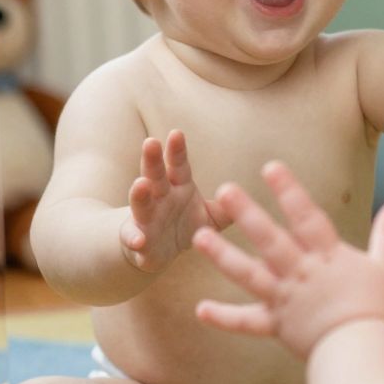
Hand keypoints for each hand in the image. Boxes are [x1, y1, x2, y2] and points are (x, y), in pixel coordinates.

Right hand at [119, 131, 229, 273]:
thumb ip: (228, 208)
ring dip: (139, 194)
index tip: (177, 133)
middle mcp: (160, 197)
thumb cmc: (184, 224)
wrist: (158, 250)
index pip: (178, 165)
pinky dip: (134, 239)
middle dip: (152, 159)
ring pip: (141, 203)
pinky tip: (137, 241)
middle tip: (150, 142)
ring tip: (140, 184)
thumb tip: (251, 198)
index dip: (177, 150)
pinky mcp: (138, 241)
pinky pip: (133, 239)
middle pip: (155, 175)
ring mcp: (146, 218)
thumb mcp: (210, 216)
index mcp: (178, 186)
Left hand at [192, 160, 383, 358]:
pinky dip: (224, 318)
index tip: (270, 167)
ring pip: (249, 274)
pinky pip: (247, 323)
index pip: (306, 217)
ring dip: (223, 255)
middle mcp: (301, 274)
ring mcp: (285, 300)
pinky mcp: (277, 326)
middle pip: (270, 239)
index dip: (289, 191)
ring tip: (199, 237)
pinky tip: (200, 310)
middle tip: (224, 190)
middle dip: (247, 214)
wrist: (362, 352)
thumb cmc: (377, 309)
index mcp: (327, 257)